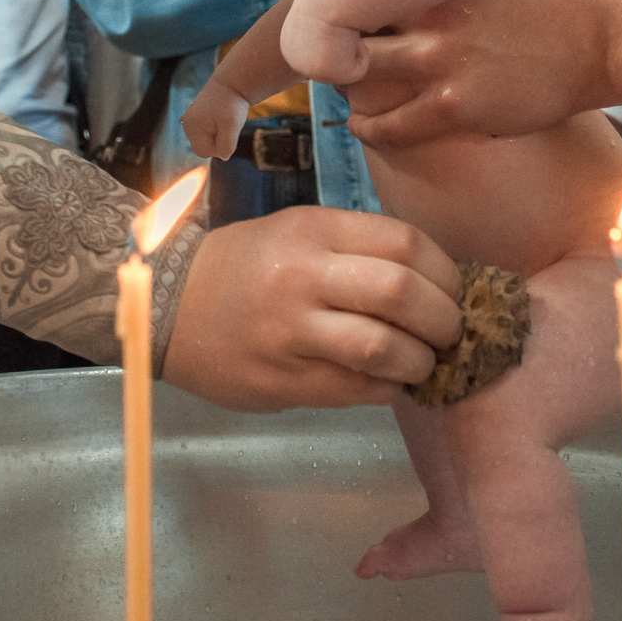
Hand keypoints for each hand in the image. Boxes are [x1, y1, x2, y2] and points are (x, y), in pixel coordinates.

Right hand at [165, 209, 464, 410]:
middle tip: (452, 332)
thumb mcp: (297, 232)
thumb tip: (434, 282)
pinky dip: (389, 388)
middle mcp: (303, 277)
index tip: (456, 290)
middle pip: (401, 293)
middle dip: (444, 319)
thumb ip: (359, 249)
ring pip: (384, 349)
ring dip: (420, 362)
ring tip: (424, 362)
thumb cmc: (244, 266)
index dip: (446, 271)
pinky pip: (358, 390)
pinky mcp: (284, 380)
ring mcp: (292, 332)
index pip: (404, 242)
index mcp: (313, 231)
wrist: (165, 307)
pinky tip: (390, 383)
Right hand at [181, 82, 248, 160]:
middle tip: (226, 123)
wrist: (232, 82)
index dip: (219, 146)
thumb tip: (223, 157)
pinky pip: (208, 132)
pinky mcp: (196, 117)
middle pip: (204, 147)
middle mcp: (187, 124)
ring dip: (218, 134)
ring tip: (223, 118)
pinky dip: (216, 128)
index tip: (227, 130)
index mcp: (191, 127)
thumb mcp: (232, 125)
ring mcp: (190, 120)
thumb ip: (227, 145)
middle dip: (218, 140)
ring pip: (207, 140)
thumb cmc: (232, 103)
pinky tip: (219, 117)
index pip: (205, 152)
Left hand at [346, 0, 621, 147]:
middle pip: (341, 24)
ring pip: (357, 79)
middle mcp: (430, 14)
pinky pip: (391, 126)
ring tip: (343, 81)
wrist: (614, 38)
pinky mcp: (459, 109)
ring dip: (344, 82)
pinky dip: (369, 126)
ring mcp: (442, 64)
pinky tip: (362, 122)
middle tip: (332, 38)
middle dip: (331, 31)